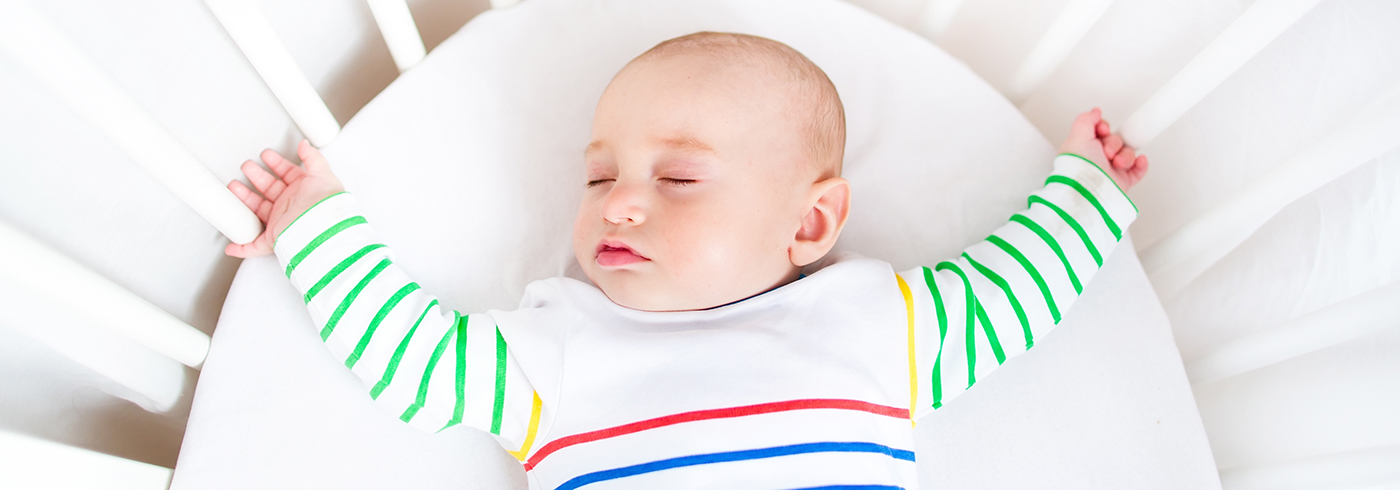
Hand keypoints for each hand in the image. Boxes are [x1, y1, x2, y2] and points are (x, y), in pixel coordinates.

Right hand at [224, 140, 345, 257]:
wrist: (323, 228)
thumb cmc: (326, 203)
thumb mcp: (322, 174)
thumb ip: (312, 157)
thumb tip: (304, 144)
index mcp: (304, 191)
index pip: (287, 174)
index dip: (276, 163)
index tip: (265, 155)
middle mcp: (292, 206)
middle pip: (269, 189)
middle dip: (256, 177)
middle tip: (246, 167)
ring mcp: (282, 222)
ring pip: (258, 210)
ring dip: (245, 199)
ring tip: (233, 187)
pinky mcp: (275, 239)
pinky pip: (255, 246)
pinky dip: (243, 248)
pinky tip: (233, 246)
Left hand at [1057, 108, 1148, 189]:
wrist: (1089, 191)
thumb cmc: (1078, 167)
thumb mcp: (1078, 136)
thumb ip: (1086, 120)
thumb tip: (1095, 112)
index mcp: (1084, 147)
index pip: (1100, 131)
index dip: (1104, 128)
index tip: (1102, 131)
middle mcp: (1096, 158)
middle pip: (1116, 140)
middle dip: (1114, 144)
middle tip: (1106, 153)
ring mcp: (1110, 170)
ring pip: (1127, 153)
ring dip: (1125, 156)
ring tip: (1117, 163)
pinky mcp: (1121, 182)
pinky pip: (1137, 170)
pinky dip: (1140, 165)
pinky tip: (1139, 161)